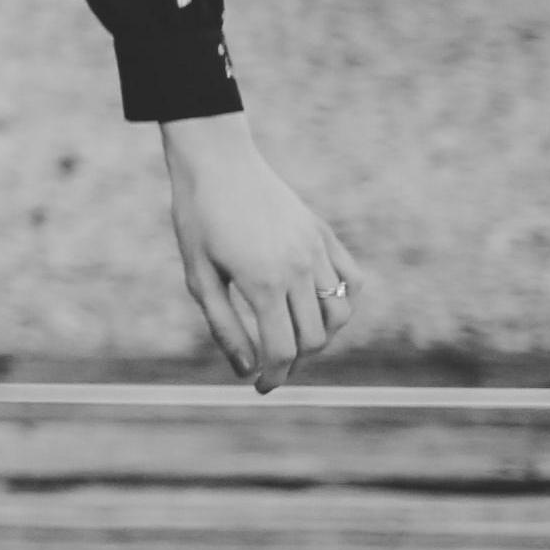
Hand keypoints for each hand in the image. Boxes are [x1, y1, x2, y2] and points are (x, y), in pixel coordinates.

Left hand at [161, 119, 358, 392]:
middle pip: (314, 338)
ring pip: (339, 313)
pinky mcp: (324, 233)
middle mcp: (299, 268)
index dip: (274, 377)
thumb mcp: (199, 277)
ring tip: (292, 339)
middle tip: (270, 365)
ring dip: (321, 336)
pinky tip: (318, 306)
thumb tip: (245, 370)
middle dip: (294, 362)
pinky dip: (342, 300)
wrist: (217, 162)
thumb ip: (224, 326)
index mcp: (263, 282)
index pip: (282, 350)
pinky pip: (351, 279)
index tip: (261, 388)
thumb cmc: (198, 219)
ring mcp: (317, 249)